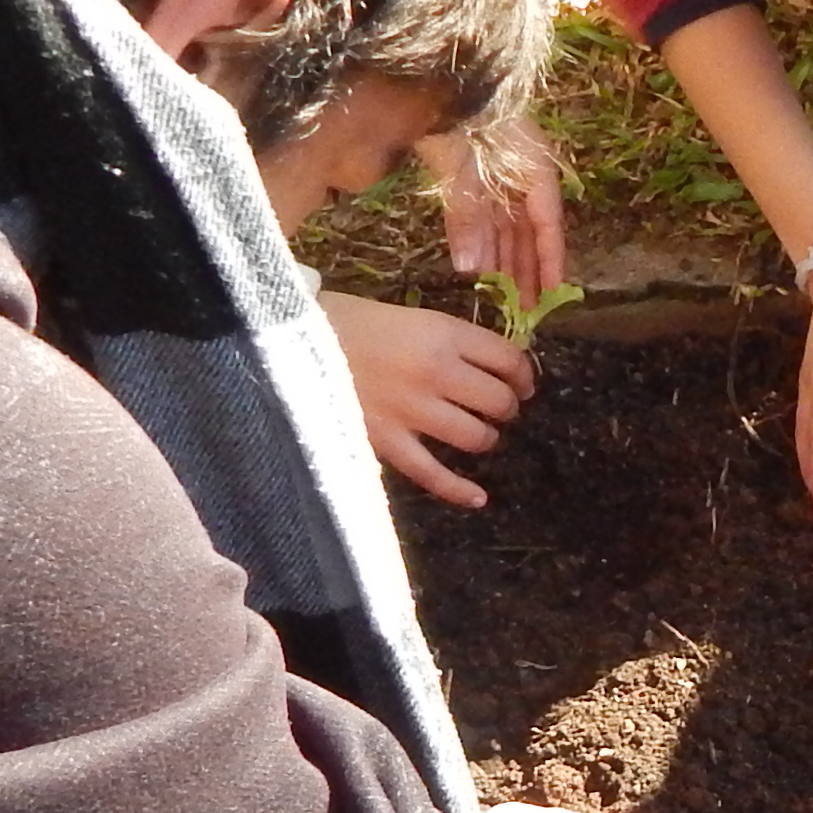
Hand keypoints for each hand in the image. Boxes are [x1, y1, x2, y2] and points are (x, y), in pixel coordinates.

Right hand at [323, 290, 533, 508]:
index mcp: (442, 334)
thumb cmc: (346, 320)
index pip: (508, 359)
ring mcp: (412, 411)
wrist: (288, 338)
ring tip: (479, 435)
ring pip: (475, 437)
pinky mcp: (386, 443)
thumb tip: (487, 360)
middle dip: (507, 407)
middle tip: (500, 408)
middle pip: (498, 401)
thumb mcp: (406, 314)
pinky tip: (478, 498)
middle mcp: (435, 373)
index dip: (524, 374)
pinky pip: (432, 475)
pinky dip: (459, 490)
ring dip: (485, 438)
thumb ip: (446, 337)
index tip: (522, 382)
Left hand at [427, 114, 568, 298]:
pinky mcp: (462, 179)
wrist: (434, 86)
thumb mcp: (472, 173)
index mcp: (535, 173)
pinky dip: (474, 241)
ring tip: (501, 296)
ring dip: (500, 261)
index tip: (554, 293)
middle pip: (525, 234)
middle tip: (526, 309)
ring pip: (500, 229)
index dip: (551, 261)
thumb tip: (470, 270)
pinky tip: (474, 269)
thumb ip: (470, 220)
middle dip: (525, 271)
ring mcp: (491, 180)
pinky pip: (473, 218)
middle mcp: (517, 180)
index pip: (548, 227)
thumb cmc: (469, 123)